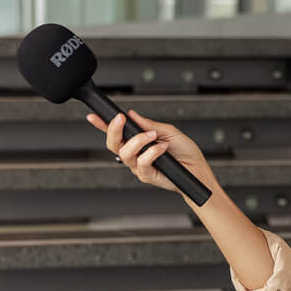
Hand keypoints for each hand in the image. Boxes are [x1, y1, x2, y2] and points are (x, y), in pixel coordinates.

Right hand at [87, 110, 212, 196]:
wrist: (197, 170)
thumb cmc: (184, 151)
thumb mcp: (168, 131)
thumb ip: (148, 124)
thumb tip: (132, 115)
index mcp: (137, 140)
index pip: (116, 132)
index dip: (102, 125)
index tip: (93, 116)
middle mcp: (135, 153)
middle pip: (113, 144)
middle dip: (113, 130)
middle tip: (120, 120)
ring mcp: (139, 165)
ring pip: (125, 153)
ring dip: (138, 141)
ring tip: (153, 136)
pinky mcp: (146, 175)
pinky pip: (142, 163)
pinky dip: (151, 153)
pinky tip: (162, 149)